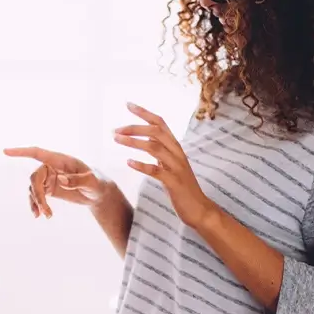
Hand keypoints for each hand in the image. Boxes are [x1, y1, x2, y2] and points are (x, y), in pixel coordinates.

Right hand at [4, 147, 118, 218]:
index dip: (21, 152)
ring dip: (37, 202)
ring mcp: (49, 178)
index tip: (5, 152)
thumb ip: (77, 180)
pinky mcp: (49, 189)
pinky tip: (39, 215)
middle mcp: (52, 167)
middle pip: (35, 177)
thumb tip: (60, 179)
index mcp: (61, 160)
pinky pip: (36, 195)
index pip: (37, 153)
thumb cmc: (98, 183)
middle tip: (44, 210)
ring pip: (34, 188)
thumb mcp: (91, 182)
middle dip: (37, 194)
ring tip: (46, 216)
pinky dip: (36, 205)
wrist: (99, 194)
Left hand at [114, 104, 215, 229]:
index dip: (144, 113)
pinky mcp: (174, 182)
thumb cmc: (182, 188)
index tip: (128, 104)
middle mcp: (177, 153)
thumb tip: (147, 142)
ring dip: (133, 142)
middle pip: (156, 132)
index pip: (160, 123)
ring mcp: (176, 167)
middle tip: (115, 130)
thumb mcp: (170, 166)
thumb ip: (161, 153)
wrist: (199, 208)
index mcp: (175, 147)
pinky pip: (156, 170)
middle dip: (134, 127)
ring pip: (154, 147)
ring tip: (116, 140)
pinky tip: (128, 163)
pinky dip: (141, 165)